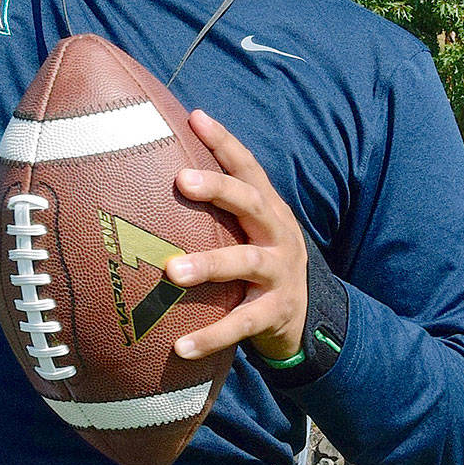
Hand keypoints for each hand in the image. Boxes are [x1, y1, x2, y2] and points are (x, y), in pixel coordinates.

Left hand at [166, 110, 307, 364]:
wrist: (305, 315)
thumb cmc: (257, 256)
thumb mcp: (247, 225)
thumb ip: (217, 200)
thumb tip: (158, 162)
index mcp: (267, 207)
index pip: (247, 166)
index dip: (223, 141)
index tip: (196, 117)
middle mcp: (278, 234)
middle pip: (251, 203)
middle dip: (218, 188)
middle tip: (181, 180)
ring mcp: (279, 274)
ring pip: (245, 264)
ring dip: (208, 266)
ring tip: (171, 272)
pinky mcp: (274, 315)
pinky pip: (241, 325)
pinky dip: (211, 336)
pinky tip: (179, 347)